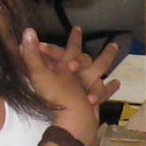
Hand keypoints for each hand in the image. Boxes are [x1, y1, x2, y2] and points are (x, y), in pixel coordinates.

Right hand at [21, 28, 120, 143]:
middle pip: (95, 63)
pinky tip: (115, 87)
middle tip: (115, 46)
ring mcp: (88, 89)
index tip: (78, 29)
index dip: (74, 39)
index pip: (71, 48)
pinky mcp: (92, 104)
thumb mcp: (38, 72)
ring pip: (100, 79)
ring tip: (118, 78)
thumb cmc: (54, 94)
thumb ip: (31, 53)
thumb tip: (28, 30)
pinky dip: (108, 91)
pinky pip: (102, 96)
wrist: (70, 116)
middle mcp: (81, 75)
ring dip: (109, 81)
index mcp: (69, 66)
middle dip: (105, 54)